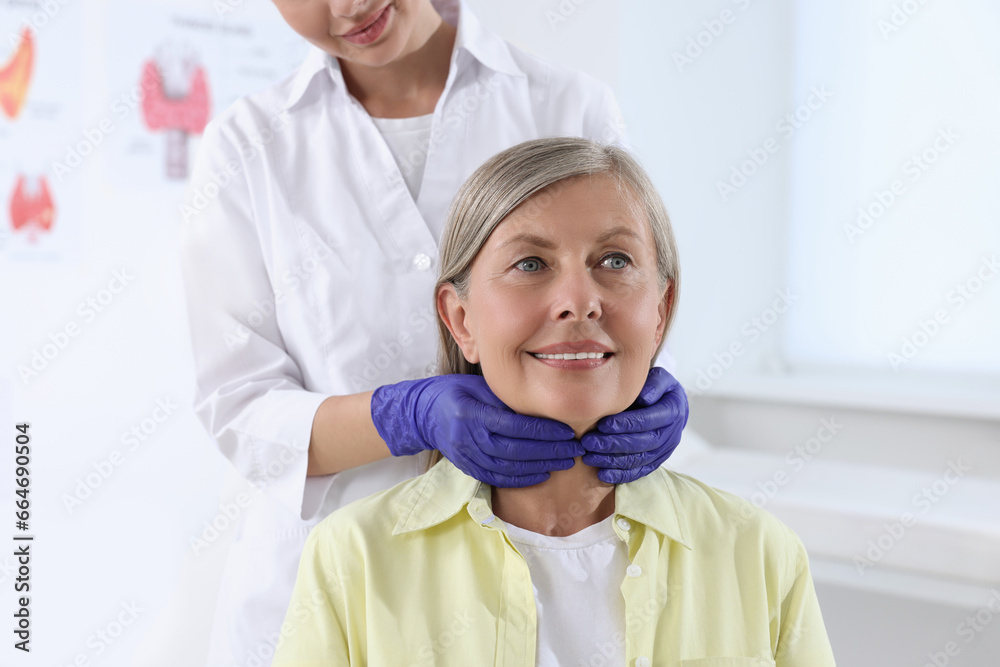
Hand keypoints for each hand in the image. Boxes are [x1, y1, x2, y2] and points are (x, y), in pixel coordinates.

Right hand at [371, 374, 582, 487]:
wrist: (423, 413)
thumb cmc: (457, 391)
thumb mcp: (481, 386)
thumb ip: (508, 398)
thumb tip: (545, 406)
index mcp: (472, 413)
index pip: (514, 426)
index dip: (543, 431)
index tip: (568, 432)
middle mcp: (467, 437)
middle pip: (515, 450)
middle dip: (549, 452)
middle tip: (575, 450)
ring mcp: (465, 456)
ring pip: (508, 468)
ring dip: (540, 467)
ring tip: (564, 463)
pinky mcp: (466, 467)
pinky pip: (497, 478)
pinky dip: (521, 479)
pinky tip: (541, 475)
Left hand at [580, 367, 688, 483]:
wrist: (669, 403)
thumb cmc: (657, 387)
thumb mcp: (659, 377)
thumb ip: (653, 384)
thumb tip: (643, 398)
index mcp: (673, 410)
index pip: (648, 420)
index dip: (626, 424)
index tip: (602, 424)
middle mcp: (671, 434)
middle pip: (642, 443)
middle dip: (614, 444)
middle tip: (589, 442)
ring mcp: (665, 451)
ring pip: (639, 459)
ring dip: (613, 460)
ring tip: (589, 457)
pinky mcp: (657, 461)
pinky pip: (639, 471)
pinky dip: (621, 475)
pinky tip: (602, 474)